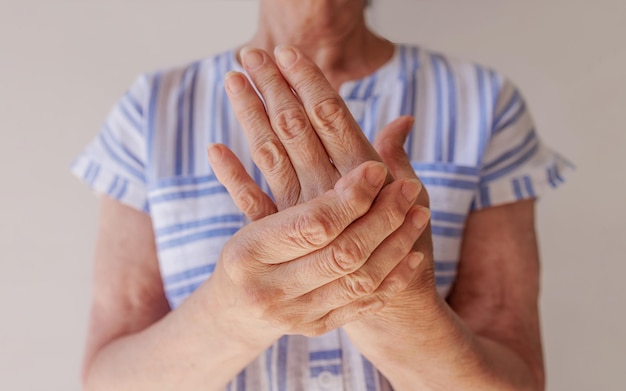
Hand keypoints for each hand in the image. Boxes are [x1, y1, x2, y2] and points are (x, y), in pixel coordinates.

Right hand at [205, 160, 428, 347]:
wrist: (237, 309)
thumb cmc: (248, 251)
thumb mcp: (256, 216)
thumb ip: (295, 186)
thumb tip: (340, 143)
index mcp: (248, 252)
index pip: (313, 225)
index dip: (350, 198)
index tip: (377, 170)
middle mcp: (269, 290)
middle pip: (343, 253)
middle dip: (383, 217)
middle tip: (407, 188)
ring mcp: (295, 315)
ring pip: (360, 279)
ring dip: (396, 244)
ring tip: (419, 214)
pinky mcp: (317, 328)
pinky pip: (363, 304)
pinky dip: (393, 277)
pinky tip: (413, 253)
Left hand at [220, 44, 432, 282]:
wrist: (384, 304)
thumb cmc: (401, 243)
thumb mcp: (411, 199)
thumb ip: (399, 159)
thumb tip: (403, 117)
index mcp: (360, 173)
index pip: (330, 116)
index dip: (308, 83)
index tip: (288, 53)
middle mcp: (326, 188)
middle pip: (294, 127)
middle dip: (272, 87)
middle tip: (251, 53)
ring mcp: (299, 211)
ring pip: (269, 154)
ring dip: (249, 115)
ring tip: (232, 79)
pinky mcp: (282, 236)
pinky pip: (252, 204)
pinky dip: (233, 176)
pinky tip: (215, 148)